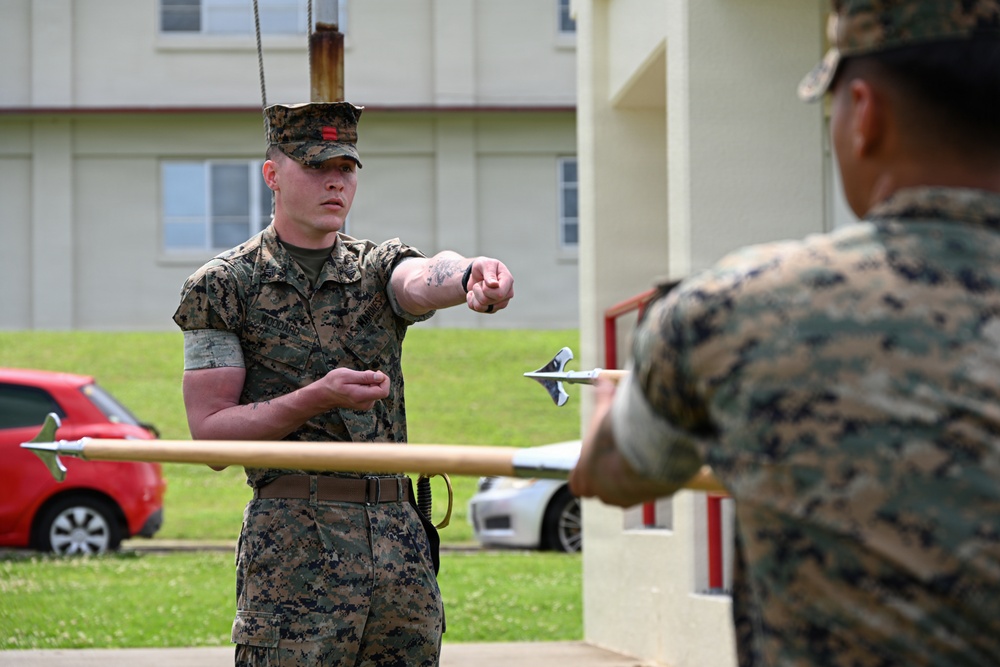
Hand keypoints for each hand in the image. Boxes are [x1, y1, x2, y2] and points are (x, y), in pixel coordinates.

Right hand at [314, 368, 390, 410]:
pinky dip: (368, 385)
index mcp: (361, 396)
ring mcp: (366, 405)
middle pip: (381, 389)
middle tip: (361, 374)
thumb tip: (381, 377)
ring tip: (356, 379)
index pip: (384, 391)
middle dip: (375, 378)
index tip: (376, 372)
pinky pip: (373, 392)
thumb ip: (365, 377)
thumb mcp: (347, 375)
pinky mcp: (365, 403)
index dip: (384, 379)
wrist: (324, 394)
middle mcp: (365, 403)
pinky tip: (357, 384)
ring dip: (370, 381)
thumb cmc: (333, 382)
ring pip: (377, 389)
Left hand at [466, 257, 514, 313]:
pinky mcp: (492, 309)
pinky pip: (477, 309)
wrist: (478, 274)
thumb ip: (489, 273)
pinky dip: (471, 300)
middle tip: (481, 282)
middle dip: (478, 290)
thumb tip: (494, 284)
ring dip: (475, 295)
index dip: (486, 289)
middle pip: (487, 300)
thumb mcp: (485, 264)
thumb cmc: (484, 267)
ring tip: (478, 288)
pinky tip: (475, 294)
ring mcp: (501, 303)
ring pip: (481, 307)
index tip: (484, 281)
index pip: (499, 294)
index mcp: (508, 281)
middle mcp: (507, 294)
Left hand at [570, 378, 678, 506]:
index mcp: (583, 480)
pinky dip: (651, 476)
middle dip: (610, 474)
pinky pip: (648, 488)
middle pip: (603, 488)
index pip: (577, 483)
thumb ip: (602, 397)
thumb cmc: (617, 436)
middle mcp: (604, 495)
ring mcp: (627, 499)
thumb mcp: (605, 412)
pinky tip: (655, 460)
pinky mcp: (650, 497)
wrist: (645, 453)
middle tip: (618, 454)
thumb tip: (600, 378)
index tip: (595, 455)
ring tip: (638, 454)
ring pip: (627, 491)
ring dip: (632, 476)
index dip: (585, 469)